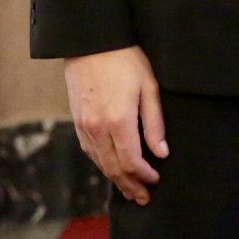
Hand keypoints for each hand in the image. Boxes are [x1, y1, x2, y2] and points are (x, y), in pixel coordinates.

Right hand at [65, 45, 169, 203]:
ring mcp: (84, 125)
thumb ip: (154, 122)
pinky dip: (101, 164)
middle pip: (114, 168)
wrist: (91, 40)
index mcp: (119, 120)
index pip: (131, 162)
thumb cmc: (125, 59)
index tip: (155, 179)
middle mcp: (98, 127)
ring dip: (115, 179)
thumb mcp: (149, 86)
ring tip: (129, 189)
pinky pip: (89, 150)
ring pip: (100, 162)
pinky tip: (111, 167)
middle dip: (130, 185)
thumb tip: (161, 153)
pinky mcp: (77, 119)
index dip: (143, 176)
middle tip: (143, 198)